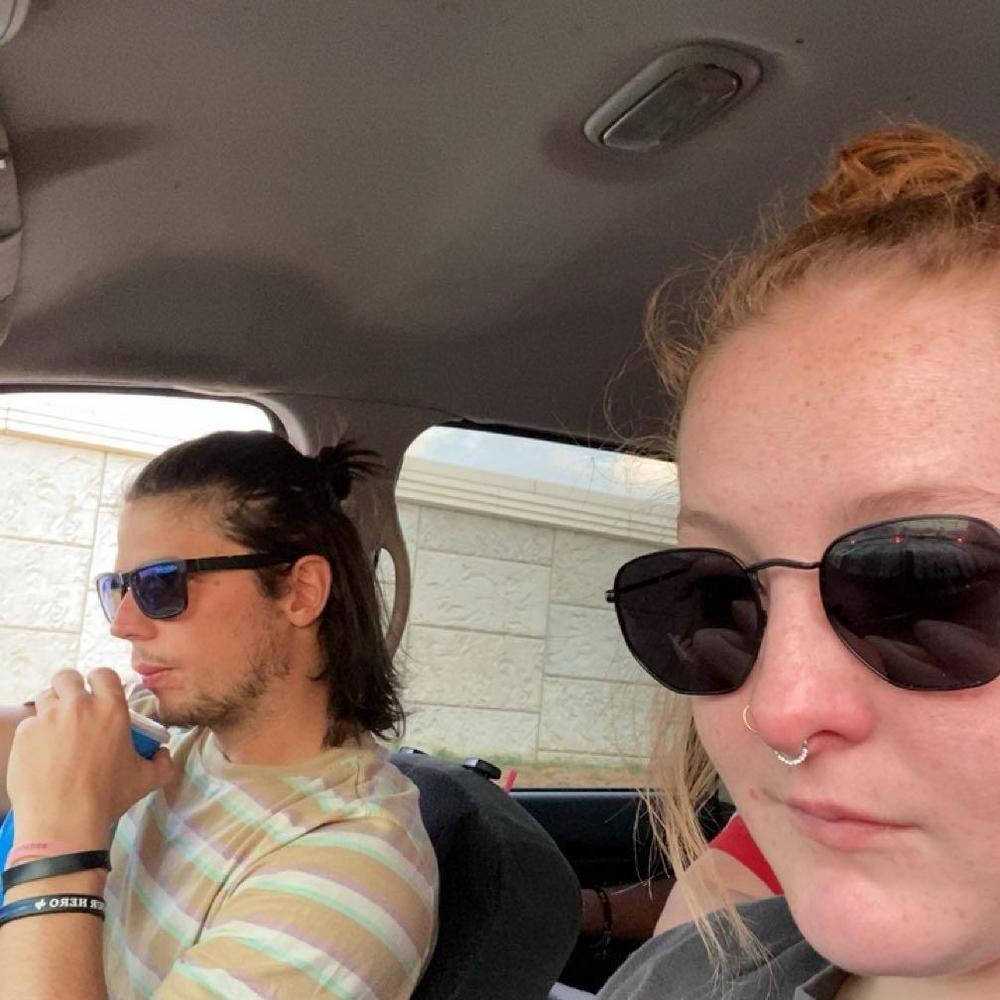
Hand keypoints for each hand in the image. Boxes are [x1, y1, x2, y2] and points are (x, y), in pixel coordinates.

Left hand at [7, 668, 172, 847]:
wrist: (63, 823)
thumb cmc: (107, 799)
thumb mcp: (146, 780)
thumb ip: (164, 763)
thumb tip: (164, 753)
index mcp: (111, 710)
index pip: (103, 674)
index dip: (100, 682)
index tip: (98, 696)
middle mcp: (79, 706)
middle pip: (67, 677)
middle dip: (69, 688)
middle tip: (73, 708)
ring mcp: (48, 718)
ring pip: (45, 698)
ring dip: (52, 709)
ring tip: (56, 730)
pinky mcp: (24, 735)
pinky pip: (29, 724)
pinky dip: (35, 733)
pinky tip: (42, 753)